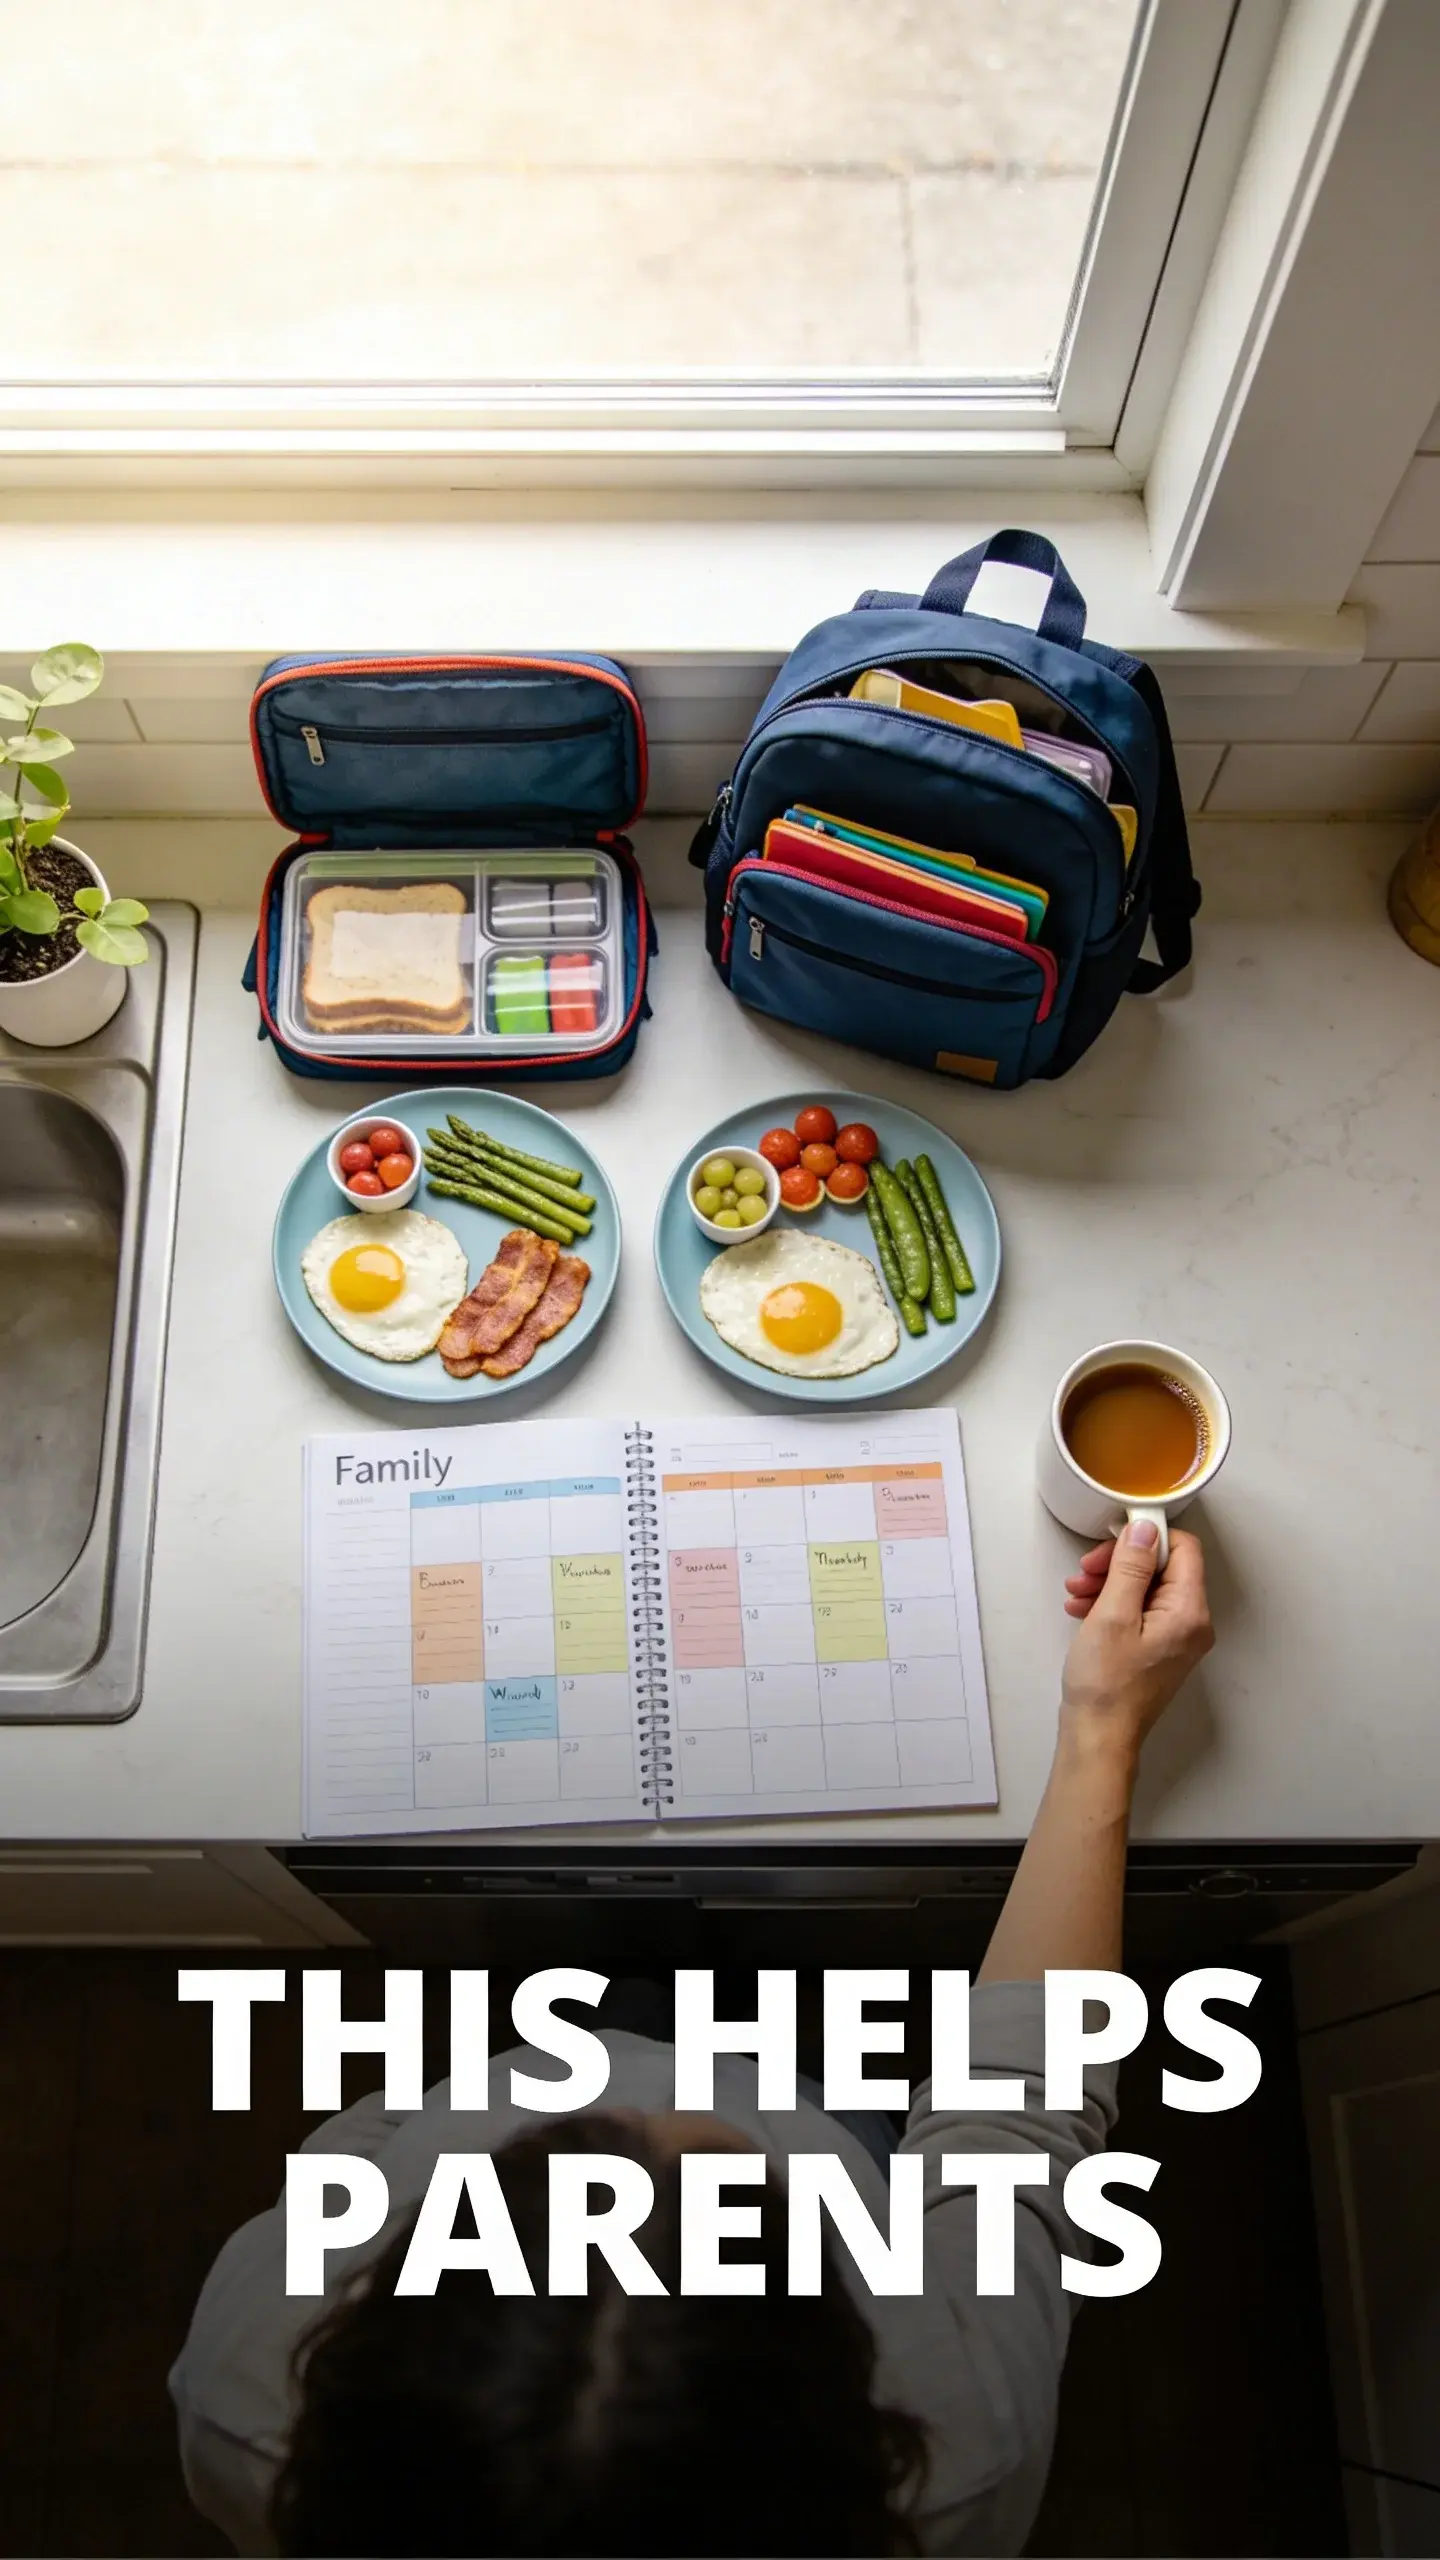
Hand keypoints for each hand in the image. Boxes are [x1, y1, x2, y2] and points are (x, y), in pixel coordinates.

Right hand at [1059, 1522, 1212, 1762]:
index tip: (1111, 1540)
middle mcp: (1192, 1624)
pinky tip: (1083, 1610)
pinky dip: (1112, 1605)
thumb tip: (1145, 1527)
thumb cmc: (1106, 1684)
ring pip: (1147, 1589)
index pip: (1183, 1549)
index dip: (1147, 1537)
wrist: (1098, 1738)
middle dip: (1121, 1562)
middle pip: (1163, 1568)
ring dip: (1110, 1583)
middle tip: (1085, 1570)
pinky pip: (1141, 1612)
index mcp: (1189, 1612)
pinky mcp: (1158, 1650)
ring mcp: (1176, 1639)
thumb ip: (1132, 1566)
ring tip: (1076, 1593)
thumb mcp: (1113, 1615)